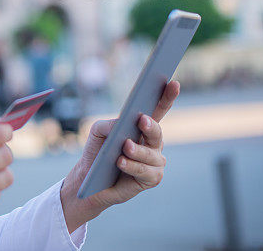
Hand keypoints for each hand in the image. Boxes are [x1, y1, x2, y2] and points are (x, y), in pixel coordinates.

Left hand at [60, 80, 179, 232]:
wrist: (90, 179)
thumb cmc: (97, 152)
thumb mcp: (98, 132)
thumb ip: (109, 124)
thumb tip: (121, 123)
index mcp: (142, 128)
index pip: (158, 110)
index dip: (166, 97)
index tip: (172, 83)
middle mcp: (152, 144)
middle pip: (157, 132)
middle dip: (150, 126)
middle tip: (142, 120)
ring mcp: (154, 162)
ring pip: (150, 154)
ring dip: (137, 150)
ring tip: (125, 146)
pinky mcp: (151, 179)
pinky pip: (145, 171)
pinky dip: (132, 166)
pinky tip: (121, 162)